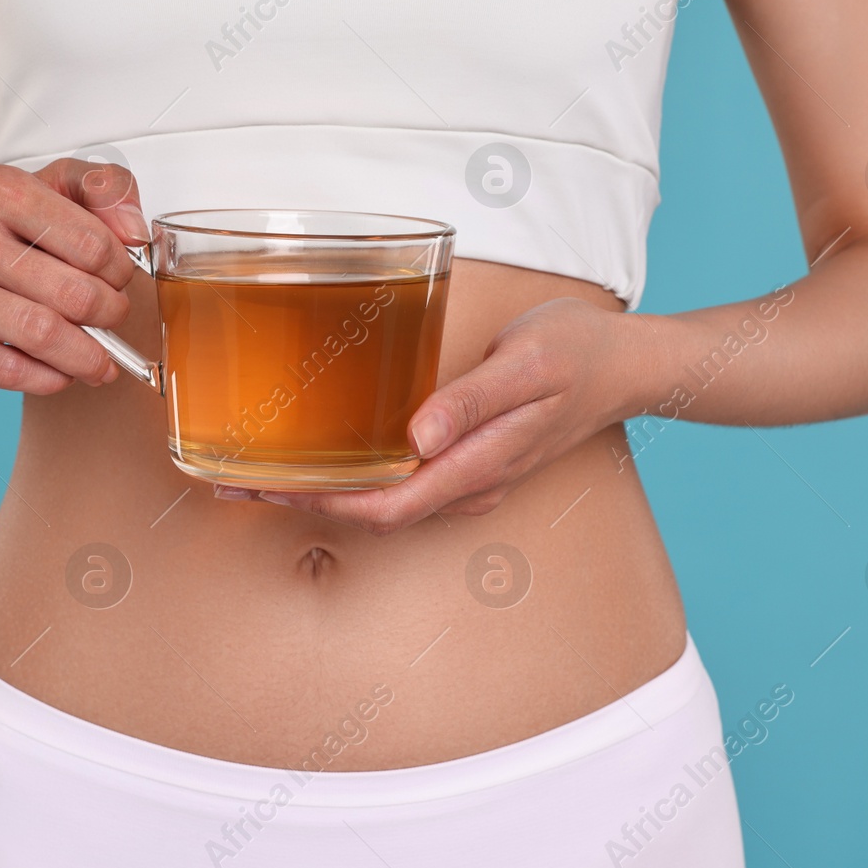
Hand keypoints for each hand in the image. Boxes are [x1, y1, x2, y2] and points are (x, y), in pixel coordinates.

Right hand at [0, 159, 145, 393]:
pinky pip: (7, 370)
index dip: (120, 269)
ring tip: (102, 362)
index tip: (118, 278)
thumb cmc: (2, 232)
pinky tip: (61, 373)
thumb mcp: (53, 188)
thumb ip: (106, 190)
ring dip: (87, 357)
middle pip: (73, 294)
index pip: (91, 243)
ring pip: (43, 335)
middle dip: (109, 314)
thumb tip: (135, 232)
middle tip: (112, 318)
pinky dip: (47, 379)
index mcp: (1, 191)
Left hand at [215, 298, 649, 534]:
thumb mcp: (528, 364)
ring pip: (386, 502)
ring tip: (265, 468)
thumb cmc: (578, 354)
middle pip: (374, 514)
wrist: (630, 364)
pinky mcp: (468, 458)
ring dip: (325, 491)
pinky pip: (402, 482)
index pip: (385, 506)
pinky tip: (328, 451)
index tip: (267, 485)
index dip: (322, 503)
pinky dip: (356, 474)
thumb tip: (418, 438)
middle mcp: (469, 483)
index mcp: (479, 466)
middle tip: (236, 478)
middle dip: (305, 501)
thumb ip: (473, 401)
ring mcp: (470, 476)